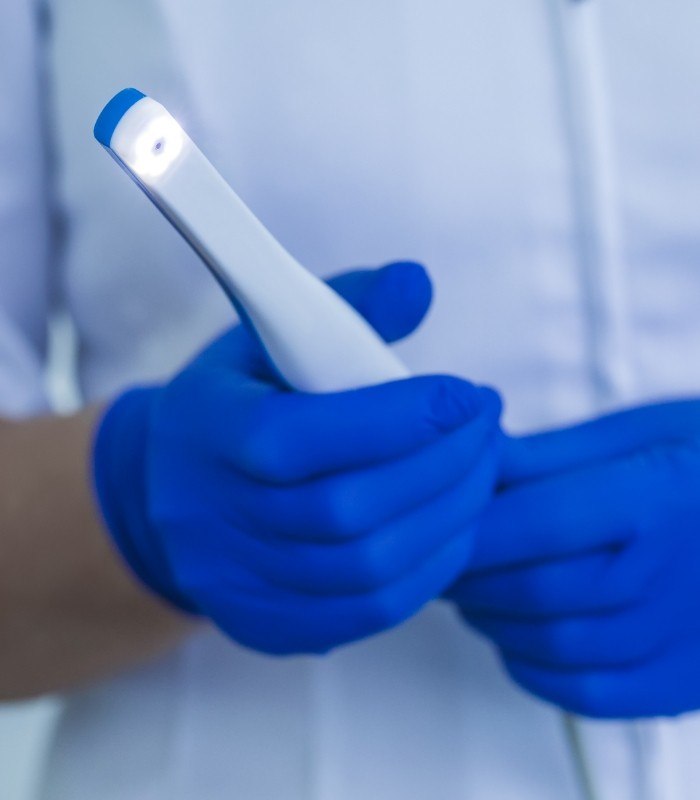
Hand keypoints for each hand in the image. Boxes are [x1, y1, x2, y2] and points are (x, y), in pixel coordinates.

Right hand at [94, 262, 502, 654]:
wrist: (169, 490)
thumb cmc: (238, 402)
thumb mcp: (270, 336)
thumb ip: (347, 306)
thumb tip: (419, 283)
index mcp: (208, 432)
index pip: (303, 437)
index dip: (399, 419)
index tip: (467, 394)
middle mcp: (211, 518)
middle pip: (347, 510)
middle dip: (443, 466)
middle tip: (488, 428)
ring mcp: (237, 584)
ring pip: (368, 568)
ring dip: (448, 518)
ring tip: (483, 471)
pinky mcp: (267, 625)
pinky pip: (368, 613)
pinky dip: (430, 569)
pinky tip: (455, 526)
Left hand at [449, 400, 699, 717]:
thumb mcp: (640, 432)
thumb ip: (550, 456)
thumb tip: (472, 462)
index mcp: (658, 497)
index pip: (533, 523)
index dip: (469, 526)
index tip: (436, 521)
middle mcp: (670, 576)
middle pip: (530, 589)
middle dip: (468, 574)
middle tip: (442, 554)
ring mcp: (683, 639)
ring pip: (547, 644)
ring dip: (491, 618)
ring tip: (475, 589)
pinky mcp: (684, 681)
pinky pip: (585, 692)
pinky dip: (532, 667)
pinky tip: (519, 636)